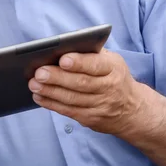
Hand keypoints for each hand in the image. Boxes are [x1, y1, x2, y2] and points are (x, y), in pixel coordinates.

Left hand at [28, 48, 144, 135]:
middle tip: (38, 73)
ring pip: (72, 99)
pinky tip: (39, 97)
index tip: (62, 60)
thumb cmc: (112, 76)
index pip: (96, 65)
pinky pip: (69, 111)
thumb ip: (89, 53)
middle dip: (57, 78)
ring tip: (33, 85)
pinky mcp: (92, 119)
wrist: (132, 108)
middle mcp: (110, 87)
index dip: (79, 63)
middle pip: (81, 83)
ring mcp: (102, 105)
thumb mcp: (109, 61)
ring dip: (50, 92)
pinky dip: (52, 104)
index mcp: (114, 68)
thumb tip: (60, 47)